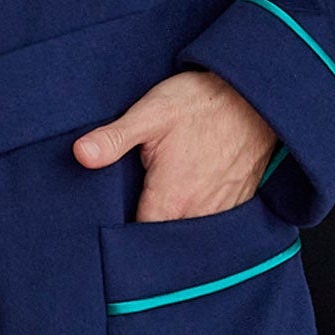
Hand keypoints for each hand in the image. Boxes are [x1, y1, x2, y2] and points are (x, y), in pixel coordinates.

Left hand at [73, 68, 278, 221]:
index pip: (138, 238)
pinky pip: (211, 220)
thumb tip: (80, 155)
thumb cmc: (200, 103)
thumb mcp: (150, 113)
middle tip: (131, 208)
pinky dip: (198, 213)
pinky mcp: (238, 201)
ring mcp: (221, 210)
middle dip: (147, 229)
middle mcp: (197, 214)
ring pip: (188, 230)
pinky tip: (188, 193)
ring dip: (174, 221)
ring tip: (158, 200)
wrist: (253, 96)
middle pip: (163, 237)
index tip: (108, 222)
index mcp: (170, 200)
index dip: (121, 234)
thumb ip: (114, 138)